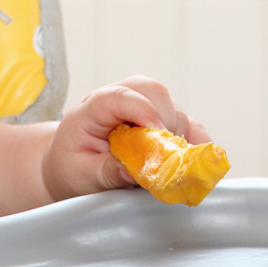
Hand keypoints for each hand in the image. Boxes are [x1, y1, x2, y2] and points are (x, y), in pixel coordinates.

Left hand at [43, 75, 211, 200]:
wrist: (71, 163)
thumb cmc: (72, 165)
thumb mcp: (80, 173)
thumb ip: (106, 171)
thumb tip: (133, 173)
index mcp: (92, 108)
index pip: (118, 96)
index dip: (142, 110)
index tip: (158, 134)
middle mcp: (120, 100)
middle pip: (152, 93)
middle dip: (166, 122)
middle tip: (165, 157)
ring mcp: (143, 108)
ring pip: (174, 108)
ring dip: (181, 136)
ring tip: (171, 166)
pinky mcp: (162, 122)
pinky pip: (188, 125)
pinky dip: (196, 142)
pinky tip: (191, 163)